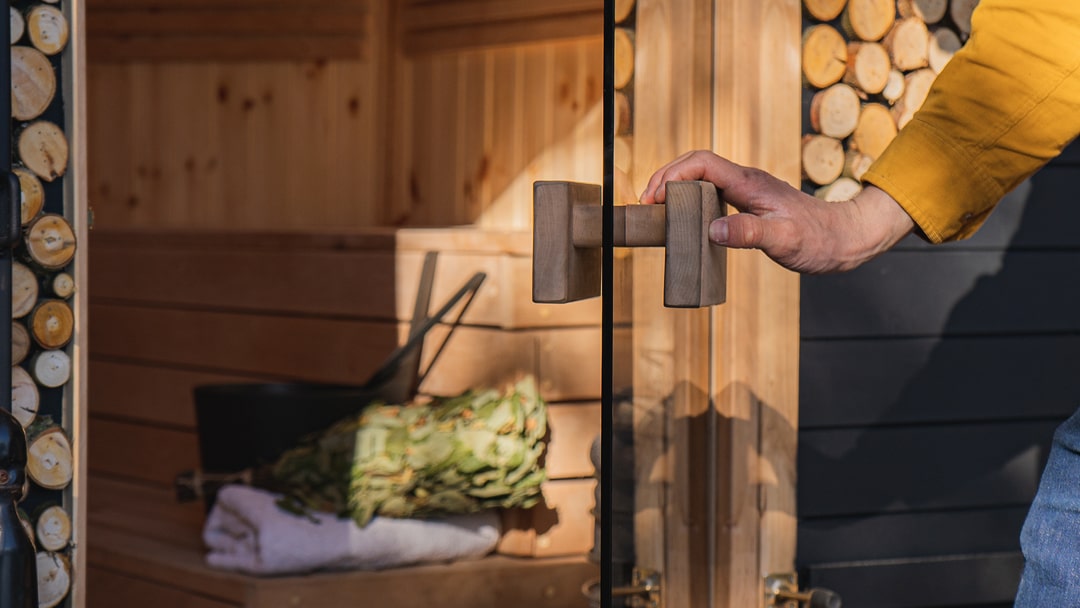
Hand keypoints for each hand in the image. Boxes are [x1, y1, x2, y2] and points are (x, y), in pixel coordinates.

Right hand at [640, 150, 914, 273]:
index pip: (702, 164)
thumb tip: (712, 229)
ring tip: (657, 207)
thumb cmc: (818, 240)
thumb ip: (748, 233)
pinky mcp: (750, 202)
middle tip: (646, 203)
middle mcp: (746, 181)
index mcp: (749, 184)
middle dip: (666, 177)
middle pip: (696, 164)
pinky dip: (690, 197)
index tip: (654, 198)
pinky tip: (685, 217)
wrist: (846, 237)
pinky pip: (711, 191)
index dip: (672, 175)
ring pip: (702, 176)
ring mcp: (748, 190)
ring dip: (676, 185)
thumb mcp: (783, 240)